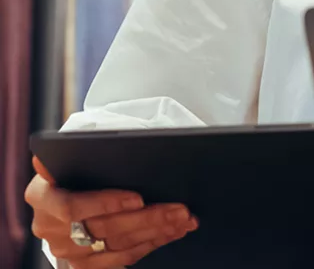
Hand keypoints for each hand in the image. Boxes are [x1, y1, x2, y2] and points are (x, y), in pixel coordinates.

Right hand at [26, 156, 198, 267]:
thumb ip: (76, 150)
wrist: (64, 188)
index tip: (138, 198)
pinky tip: (171, 232)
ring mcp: (66, 251)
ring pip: (117, 246)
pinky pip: (122, 259)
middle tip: (178, 209)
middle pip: (103, 229)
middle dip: (147, 218)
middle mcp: (49, 228)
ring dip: (156, 232)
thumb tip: (79, 146)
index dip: (106, 203)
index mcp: (40, 196)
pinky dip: (151, 244)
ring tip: (182, 219)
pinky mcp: (84, 265)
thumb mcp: (72, 152)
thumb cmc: (74, 164)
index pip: (72, 207)